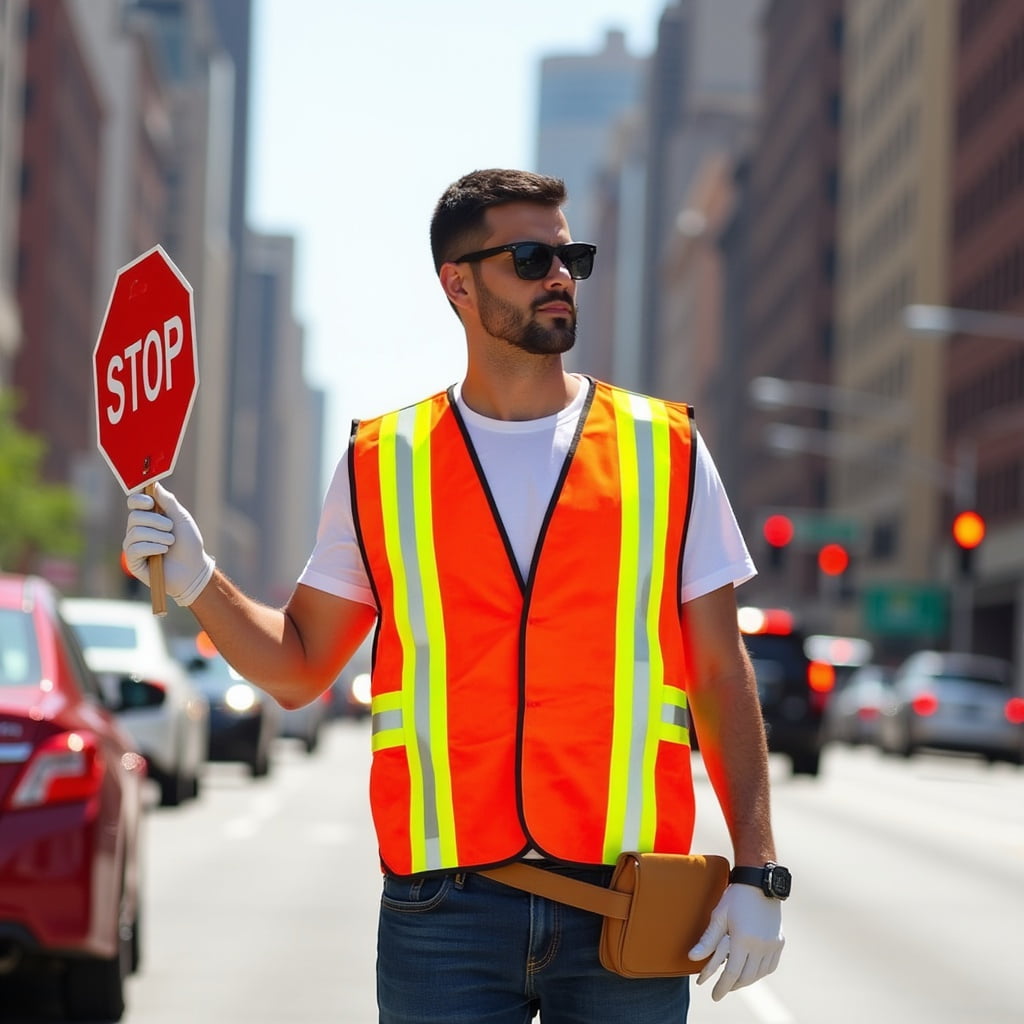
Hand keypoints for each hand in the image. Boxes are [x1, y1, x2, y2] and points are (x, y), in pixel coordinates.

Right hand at [123, 482, 214, 606]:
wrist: (194, 569)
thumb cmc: (189, 544)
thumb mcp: (182, 519)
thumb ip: (168, 502)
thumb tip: (155, 484)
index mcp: (149, 516)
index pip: (134, 502)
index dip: (139, 499)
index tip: (151, 502)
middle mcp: (138, 529)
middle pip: (134, 516)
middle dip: (155, 521)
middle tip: (171, 528)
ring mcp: (134, 545)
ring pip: (136, 532)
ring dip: (158, 536)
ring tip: (171, 543)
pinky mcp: (133, 560)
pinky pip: (135, 548)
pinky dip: (153, 548)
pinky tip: (163, 552)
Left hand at [688, 884, 783, 1000]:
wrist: (760, 883)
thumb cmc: (735, 897)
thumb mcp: (719, 916)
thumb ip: (707, 940)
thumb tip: (692, 957)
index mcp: (743, 940)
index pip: (731, 973)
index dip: (722, 987)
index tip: (714, 996)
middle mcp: (760, 946)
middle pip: (745, 977)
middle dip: (732, 986)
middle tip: (721, 990)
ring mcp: (772, 945)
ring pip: (758, 974)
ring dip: (746, 981)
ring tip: (733, 982)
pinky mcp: (779, 942)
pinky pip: (770, 966)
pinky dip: (759, 973)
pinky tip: (751, 971)